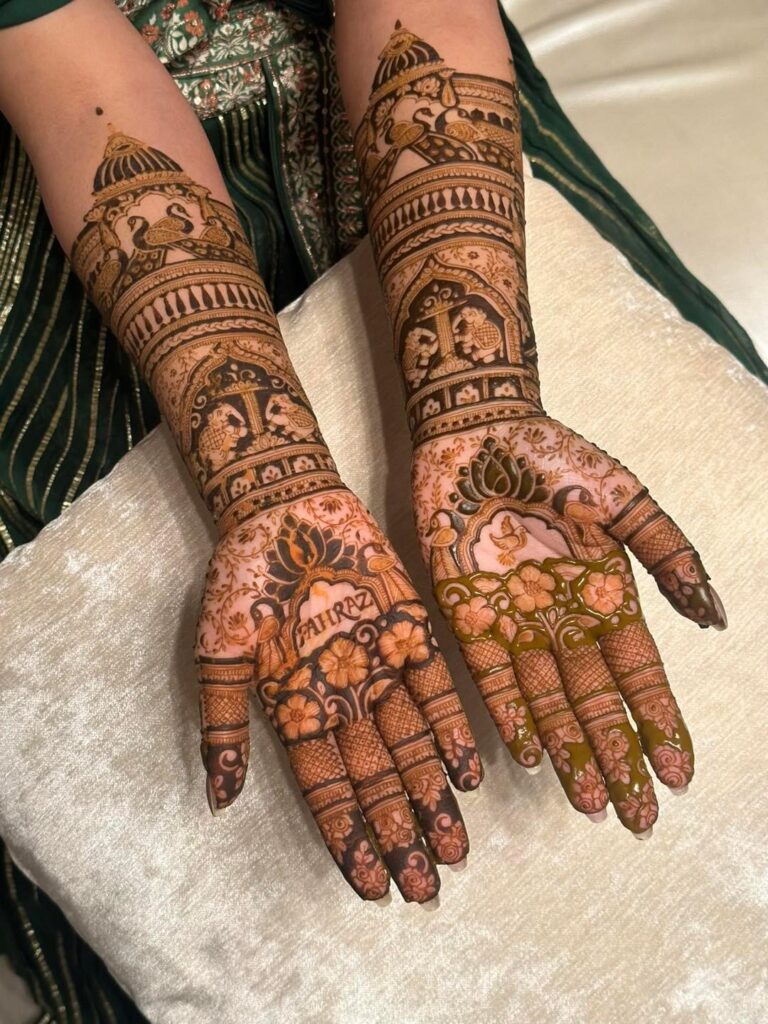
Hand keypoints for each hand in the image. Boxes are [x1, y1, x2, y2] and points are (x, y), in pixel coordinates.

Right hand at [194, 488, 481, 901]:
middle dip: (401, 833)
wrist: (282, 508)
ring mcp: (380, 667)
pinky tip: (466, 774)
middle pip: (378, 779)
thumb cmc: (242, 580)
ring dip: (432, 796)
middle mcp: (345, 698)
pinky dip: (450, 730)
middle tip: (428, 888)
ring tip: (454, 849)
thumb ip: (223, 724)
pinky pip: (436, 689)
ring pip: (413, 745)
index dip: (349, 839)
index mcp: (297, 710)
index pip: (328, 790)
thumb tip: (217, 801)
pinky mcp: (411, 631)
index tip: (372, 887)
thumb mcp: (219, 653)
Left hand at [412, 414, 725, 834]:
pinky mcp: (468, 615)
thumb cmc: (557, 459)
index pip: (640, 677)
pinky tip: (529, 754)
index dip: (660, 725)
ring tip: (591, 800)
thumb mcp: (626, 503)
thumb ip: (669, 557)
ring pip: (549, 703)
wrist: (481, 431)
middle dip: (619, 758)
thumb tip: (715, 619)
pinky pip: (492, 677)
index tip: (679, 775)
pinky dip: (511, 716)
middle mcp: (564, 621)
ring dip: (570, 751)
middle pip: (597, 704)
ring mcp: (516, 623)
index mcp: (607, 597)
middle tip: (637, 815)